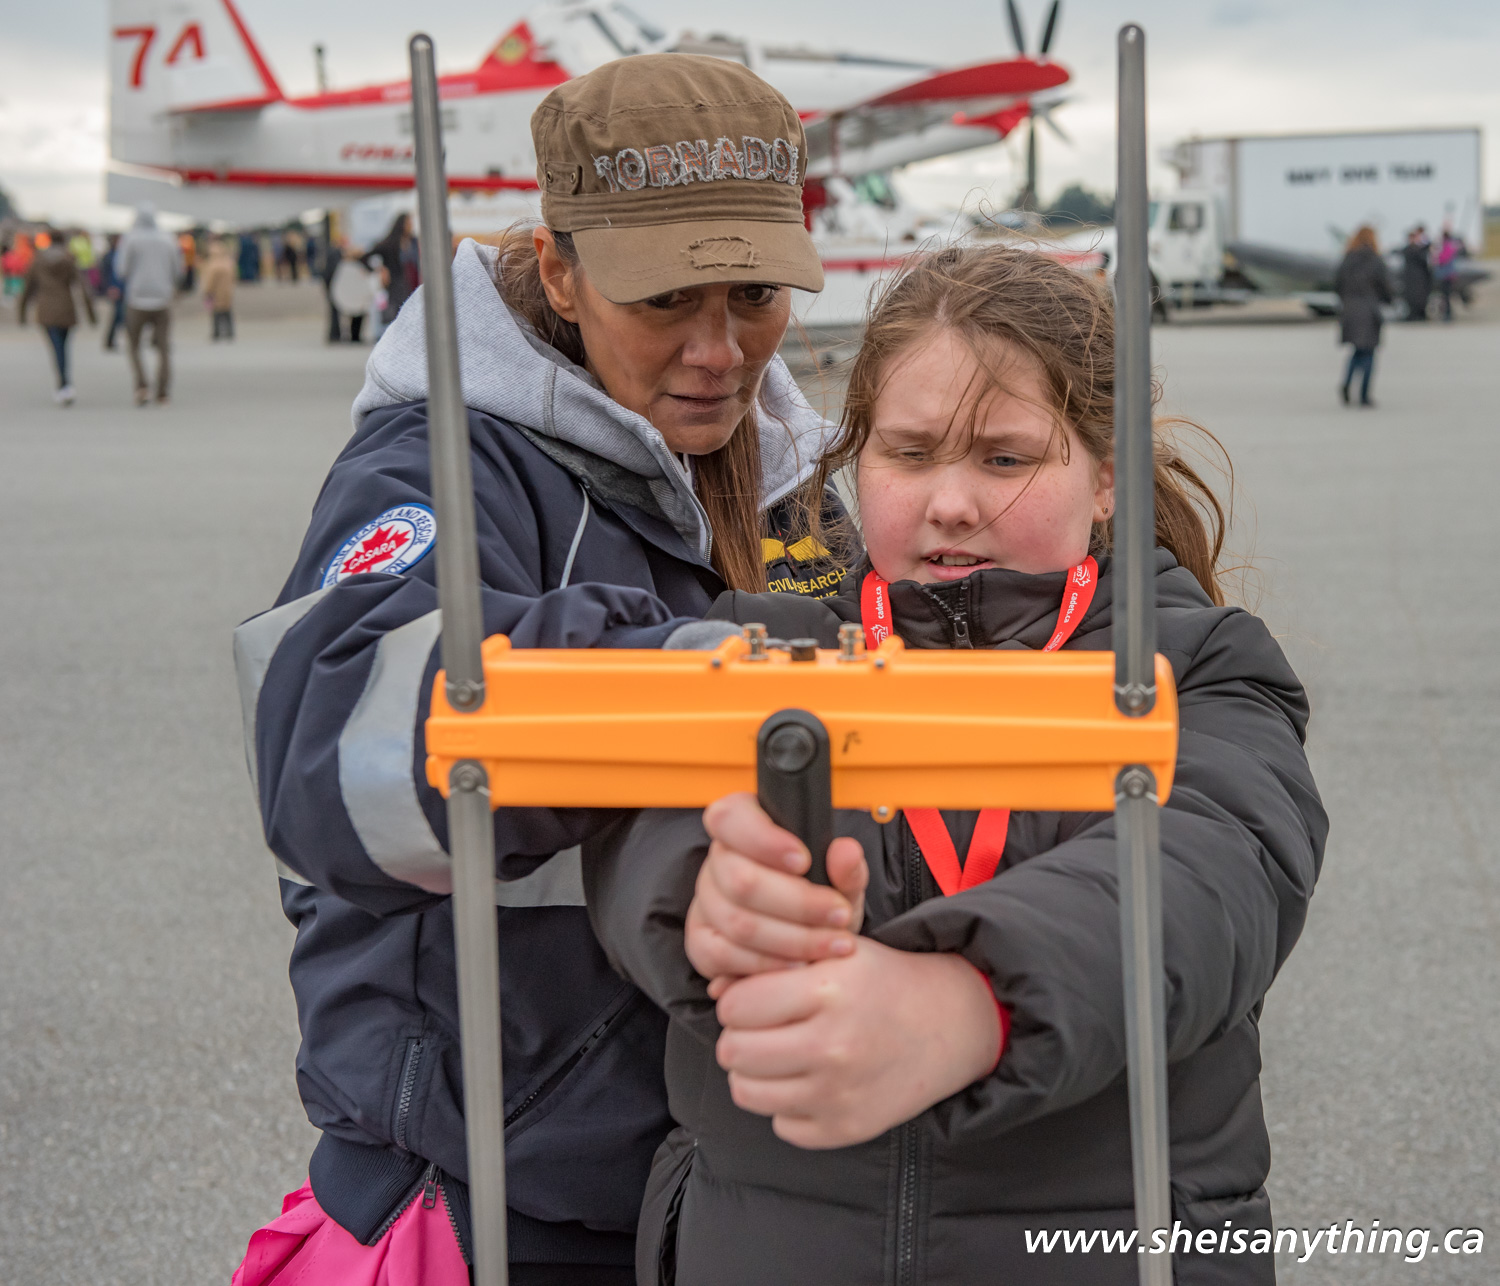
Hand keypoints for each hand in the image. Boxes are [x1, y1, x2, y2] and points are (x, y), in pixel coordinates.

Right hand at [685, 793, 867, 994]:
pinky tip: (799, 964)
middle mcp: (717, 860)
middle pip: (741, 880)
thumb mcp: (842, 881)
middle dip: (798, 903)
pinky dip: (767, 965)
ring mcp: (705, 902)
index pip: (730, 819)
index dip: (764, 840)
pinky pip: (723, 956)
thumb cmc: (820, 898)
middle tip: (839, 915)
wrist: (809, 938)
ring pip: (736, 922)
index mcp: (742, 824)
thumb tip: (845, 851)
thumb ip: (847, 867)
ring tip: (832, 944)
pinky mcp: (700, 942)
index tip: (804, 861)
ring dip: (792, 939)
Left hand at [714, 938, 1002, 1148]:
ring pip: (747, 1093)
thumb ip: (772, 967)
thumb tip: (714, 991)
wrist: (948, 1025)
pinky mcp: (846, 1129)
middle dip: (739, 1037)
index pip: (735, 1006)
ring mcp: (839, 1094)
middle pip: (734, 1052)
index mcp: (828, 991)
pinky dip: (787, 1106)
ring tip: (779, 1054)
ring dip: (754, 1073)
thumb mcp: (833, 954)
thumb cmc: (880, 981)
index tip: (755, 999)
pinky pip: (781, 1125)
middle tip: (761, 1029)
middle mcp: (833, 1046)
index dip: (738, 1000)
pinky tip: (810, 1081)